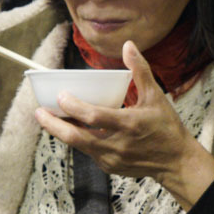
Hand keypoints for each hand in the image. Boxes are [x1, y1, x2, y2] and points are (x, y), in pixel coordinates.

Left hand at [34, 41, 213, 210]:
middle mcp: (116, 145)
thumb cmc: (166, 127)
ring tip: (48, 117)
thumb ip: (140, 71)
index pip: (94, 116)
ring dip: (62, 131)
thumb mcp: (156, 97)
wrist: (175, 161)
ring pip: (78, 145)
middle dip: (53, 125)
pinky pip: (87, 151)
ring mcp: (111, 159)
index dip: (74, 106)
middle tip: (39, 112)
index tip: (60, 95)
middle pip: (76, 137)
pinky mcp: (109, 167)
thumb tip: (128, 46)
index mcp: (128, 125)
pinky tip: (71, 127)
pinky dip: (78, 139)